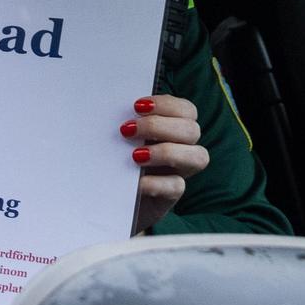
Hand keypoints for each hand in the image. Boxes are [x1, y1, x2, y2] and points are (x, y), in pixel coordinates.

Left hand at [125, 92, 208, 233]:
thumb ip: (125, 124)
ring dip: (167, 152)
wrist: (105, 199)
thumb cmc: (112, 162)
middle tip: (127, 130)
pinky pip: (177, 187)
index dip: (166, 105)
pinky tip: (136, 182)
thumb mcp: (117, 140)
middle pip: (192, 130)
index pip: (186, 110)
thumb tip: (117, 111)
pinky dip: (157, 182)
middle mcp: (181, 149)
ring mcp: (178, 173)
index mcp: (172, 130)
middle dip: (159, 126)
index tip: (136, 106)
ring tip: (135, 156)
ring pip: (198, 157)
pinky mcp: (168, 197)